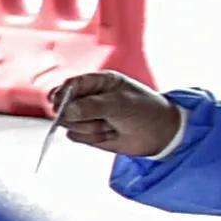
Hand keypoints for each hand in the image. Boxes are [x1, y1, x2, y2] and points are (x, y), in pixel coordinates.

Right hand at [50, 69, 186, 159]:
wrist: (161, 135)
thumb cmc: (145, 111)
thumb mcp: (121, 104)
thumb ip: (91, 106)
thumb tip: (65, 111)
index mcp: (98, 82)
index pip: (70, 84)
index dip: (62, 93)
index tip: (59, 102)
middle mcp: (89, 97)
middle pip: (63, 105)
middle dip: (77, 115)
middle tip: (94, 117)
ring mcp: (86, 115)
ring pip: (67, 122)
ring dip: (89, 128)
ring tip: (111, 125)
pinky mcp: (86, 132)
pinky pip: (74, 136)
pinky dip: (91, 138)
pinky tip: (109, 134)